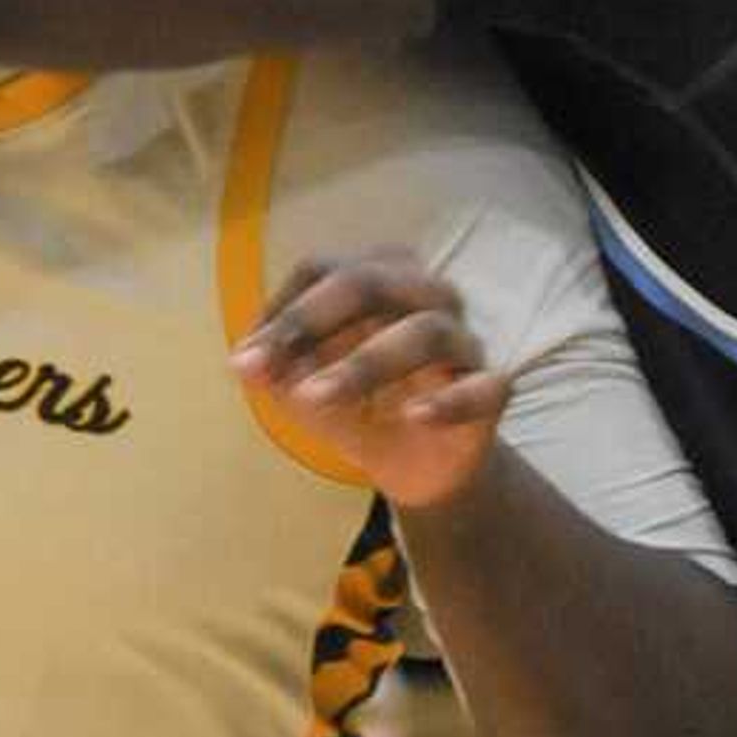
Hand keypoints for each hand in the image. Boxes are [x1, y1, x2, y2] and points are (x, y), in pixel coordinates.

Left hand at [231, 257, 509, 509]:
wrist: (417, 466)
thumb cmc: (358, 406)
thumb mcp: (303, 389)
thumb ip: (277, 371)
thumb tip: (245, 362)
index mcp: (377, 278)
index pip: (323, 270)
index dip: (281, 309)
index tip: (245, 360)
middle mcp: (424, 296)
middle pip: (373, 283)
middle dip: (312, 321)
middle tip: (267, 367)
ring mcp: (462, 341)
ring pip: (425, 330)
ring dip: (365, 362)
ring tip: (316, 398)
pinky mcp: (492, 390)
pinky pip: (484, 386)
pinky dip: (449, 400)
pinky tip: (412, 417)